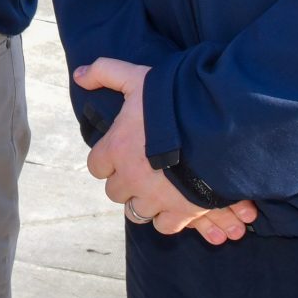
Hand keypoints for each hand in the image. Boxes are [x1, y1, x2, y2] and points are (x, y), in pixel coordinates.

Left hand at [75, 58, 257, 244]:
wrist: (218, 126)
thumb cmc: (174, 100)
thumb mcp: (137, 77)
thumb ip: (106, 71)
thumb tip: (79, 75)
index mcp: (116, 149)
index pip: (96, 166)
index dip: (107, 160)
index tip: (120, 153)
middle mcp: (130, 178)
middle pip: (115, 192)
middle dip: (126, 182)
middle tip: (142, 169)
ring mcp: (155, 198)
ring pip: (136, 212)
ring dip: (144, 201)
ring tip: (158, 187)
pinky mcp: (179, 212)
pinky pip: (164, 226)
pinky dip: (167, 218)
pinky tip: (175, 203)